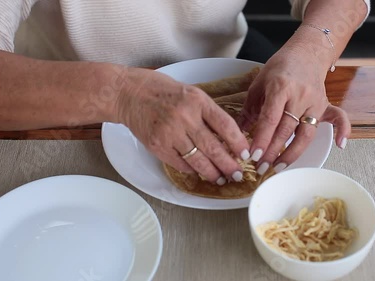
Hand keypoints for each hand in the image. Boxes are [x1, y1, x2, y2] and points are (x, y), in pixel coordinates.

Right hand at [116, 68, 249, 183]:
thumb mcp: (190, 92)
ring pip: (198, 160)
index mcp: (197, 101)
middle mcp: (185, 117)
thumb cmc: (161, 90)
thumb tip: (226, 137)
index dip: (239, 143)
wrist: (128, 93)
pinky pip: (180, 164)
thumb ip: (207, 112)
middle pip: (214, 148)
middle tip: (237, 174)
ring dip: (212, 173)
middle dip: (229, 165)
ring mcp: (170, 133)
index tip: (246, 153)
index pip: (225, 125)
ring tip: (220, 178)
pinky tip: (198, 172)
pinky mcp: (157, 145)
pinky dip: (191, 170)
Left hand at [239, 47, 350, 174]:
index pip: (270, 119)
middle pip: (286, 130)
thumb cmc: (279, 68)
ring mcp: (315, 101)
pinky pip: (339, 117)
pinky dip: (343, 130)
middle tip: (261, 168)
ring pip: (306, 133)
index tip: (253, 156)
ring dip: (293, 154)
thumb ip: (250, 108)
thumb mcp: (259, 83)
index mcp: (280, 88)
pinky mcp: (326, 104)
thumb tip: (239, 132)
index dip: (261, 140)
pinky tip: (341, 145)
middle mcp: (299, 96)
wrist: (306, 52)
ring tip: (279, 168)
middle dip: (273, 152)